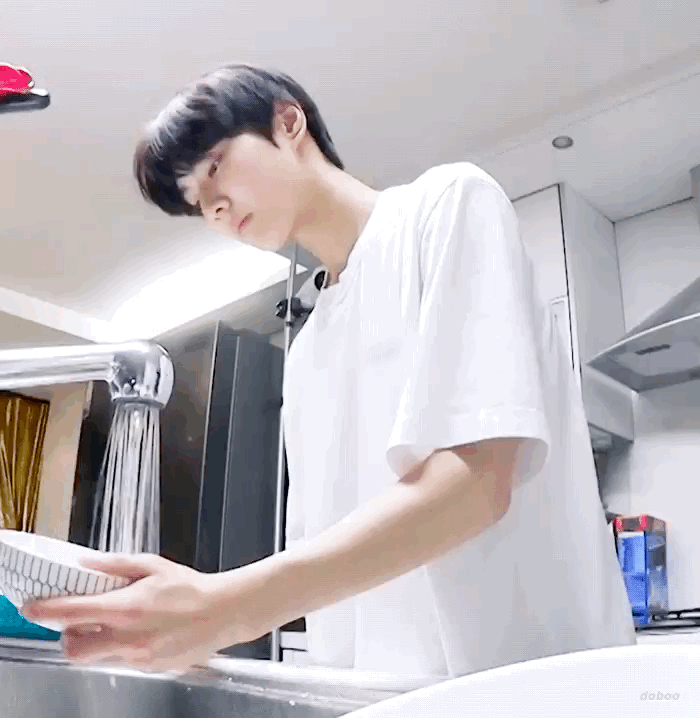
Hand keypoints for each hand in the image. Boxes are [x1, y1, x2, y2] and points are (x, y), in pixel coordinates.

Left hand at [21, 554, 242, 672]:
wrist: (223, 612)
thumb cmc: (190, 588)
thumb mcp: (152, 565)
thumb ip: (115, 565)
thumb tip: (87, 564)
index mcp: (128, 608)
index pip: (73, 613)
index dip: (47, 611)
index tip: (34, 607)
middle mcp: (129, 638)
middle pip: (74, 651)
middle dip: (69, 637)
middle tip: (80, 622)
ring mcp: (139, 658)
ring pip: (97, 658)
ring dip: (97, 642)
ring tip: (118, 624)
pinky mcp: (150, 669)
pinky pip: (122, 662)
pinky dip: (122, 648)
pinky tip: (143, 632)